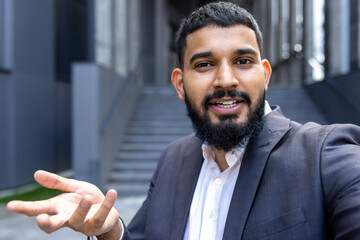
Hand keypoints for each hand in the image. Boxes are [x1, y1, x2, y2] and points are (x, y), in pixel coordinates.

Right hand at [6, 170, 121, 238]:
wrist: (107, 210)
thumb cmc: (86, 199)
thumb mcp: (72, 188)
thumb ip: (56, 183)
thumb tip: (35, 173)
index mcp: (58, 208)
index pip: (38, 209)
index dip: (24, 208)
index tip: (11, 205)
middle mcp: (67, 218)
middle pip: (52, 225)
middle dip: (45, 223)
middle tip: (40, 218)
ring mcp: (82, 223)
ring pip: (77, 220)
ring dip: (81, 209)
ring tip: (86, 196)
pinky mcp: (97, 224)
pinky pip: (101, 216)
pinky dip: (107, 204)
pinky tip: (112, 192)